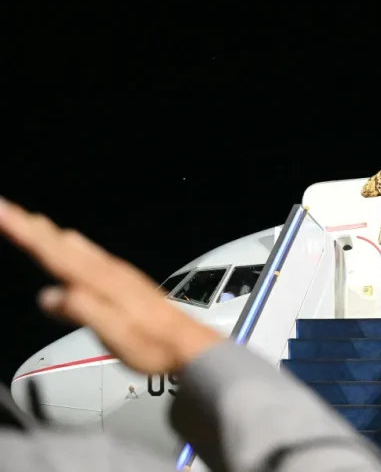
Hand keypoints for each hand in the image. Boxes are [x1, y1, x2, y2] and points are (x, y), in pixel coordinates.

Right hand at [0, 197, 221, 374]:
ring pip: (75, 245)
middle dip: (29, 224)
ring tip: (28, 221)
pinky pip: (87, 255)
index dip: (23, 231)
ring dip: (48, 232)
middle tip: (3, 208)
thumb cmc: (154, 344)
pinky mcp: (123, 281)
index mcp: (100, 281)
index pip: (53, 250)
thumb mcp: (116, 334)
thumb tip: (49, 296)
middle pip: (61, 242)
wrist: (188, 345)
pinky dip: (66, 245)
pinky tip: (68, 247)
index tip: (1, 210)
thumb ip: (83, 311)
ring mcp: (117, 274)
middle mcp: (108, 270)